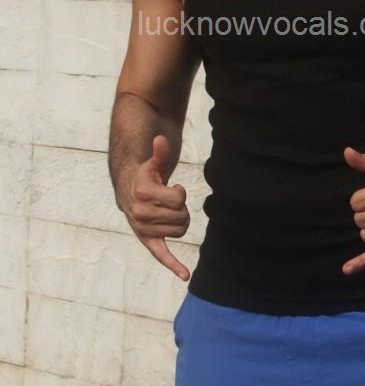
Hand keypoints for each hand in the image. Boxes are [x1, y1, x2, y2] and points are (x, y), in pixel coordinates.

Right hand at [118, 134, 190, 280]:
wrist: (130, 189)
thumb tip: (161, 139)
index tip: (171, 187)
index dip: (180, 192)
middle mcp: (140, 214)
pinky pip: (161, 255)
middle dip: (181, 207)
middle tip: (169, 199)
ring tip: (168, 210)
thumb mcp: (154, 163)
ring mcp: (143, 229)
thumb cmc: (147, 175)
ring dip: (180, 219)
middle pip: (182, 216)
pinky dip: (174, 265)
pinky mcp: (148, 240)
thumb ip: (160, 153)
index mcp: (143, 194)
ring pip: (180, 229)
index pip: (179, 199)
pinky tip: (185, 275)